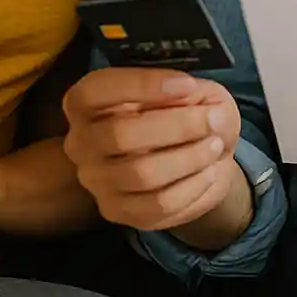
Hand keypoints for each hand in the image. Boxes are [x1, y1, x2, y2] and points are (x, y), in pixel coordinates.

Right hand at [60, 67, 241, 231]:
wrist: (194, 159)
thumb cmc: (184, 115)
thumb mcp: (193, 91)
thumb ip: (197, 95)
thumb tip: (209, 113)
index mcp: (86, 102)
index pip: (96, 91)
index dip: (141, 85)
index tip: (187, 85)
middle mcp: (81, 142)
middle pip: (119, 134)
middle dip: (176, 125)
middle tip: (211, 119)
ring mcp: (96, 181)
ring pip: (142, 173)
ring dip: (188, 157)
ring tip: (215, 145)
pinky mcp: (118, 211)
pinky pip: (158, 203)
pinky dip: (193, 186)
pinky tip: (210, 171)